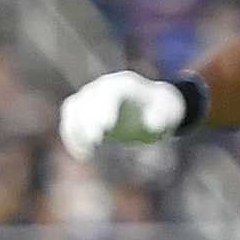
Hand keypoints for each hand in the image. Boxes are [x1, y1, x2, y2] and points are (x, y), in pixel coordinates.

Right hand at [60, 69, 187, 158]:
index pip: (109, 93)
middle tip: (95, 142)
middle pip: (87, 100)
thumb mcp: (169, 112)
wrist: (150, 108)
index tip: (106, 128)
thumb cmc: (162, 110)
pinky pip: (69, 122)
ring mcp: (88, 97)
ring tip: (87, 153)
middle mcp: (102, 87)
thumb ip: (162, 116)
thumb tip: (152, 124)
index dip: (105, 108)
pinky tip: (82, 155)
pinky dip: (72, 138)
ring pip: (73, 110)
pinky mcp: (80, 111)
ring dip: (76, 131)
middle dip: (89, 121)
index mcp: (124, 84)